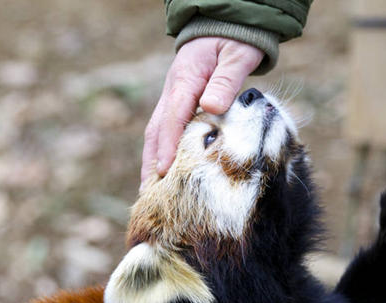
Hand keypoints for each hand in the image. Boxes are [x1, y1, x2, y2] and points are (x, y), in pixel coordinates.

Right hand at [141, 37, 263, 186]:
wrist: (225, 24)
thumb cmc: (234, 41)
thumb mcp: (237, 56)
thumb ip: (226, 81)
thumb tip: (212, 107)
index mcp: (185, 79)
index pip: (173, 118)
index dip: (168, 146)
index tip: (165, 172)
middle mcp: (172, 91)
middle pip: (156, 131)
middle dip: (151, 163)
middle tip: (148, 195)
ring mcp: (171, 97)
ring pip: (156, 133)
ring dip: (153, 161)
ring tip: (150, 192)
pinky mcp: (177, 103)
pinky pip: (165, 130)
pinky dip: (162, 152)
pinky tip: (164, 173)